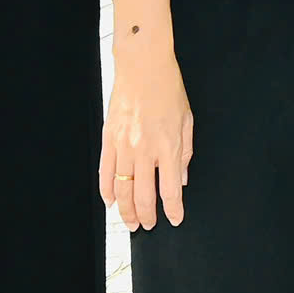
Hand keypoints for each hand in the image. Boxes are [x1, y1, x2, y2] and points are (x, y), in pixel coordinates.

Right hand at [103, 53, 194, 229]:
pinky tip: (111, 201)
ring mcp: (124, 146)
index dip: (172, 210)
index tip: (174, 219)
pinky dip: (107, 190)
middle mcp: (145, 150)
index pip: (171, 189)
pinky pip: (105, 173)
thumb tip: (181, 179)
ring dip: (126, 210)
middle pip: (142, 195)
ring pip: (122, 190)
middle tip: (148, 226)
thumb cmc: (168, 89)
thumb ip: (185, 152)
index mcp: (169, 146)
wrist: (143, 66)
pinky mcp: (108, 140)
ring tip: (131, 222)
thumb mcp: (188, 120)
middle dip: (147, 216)